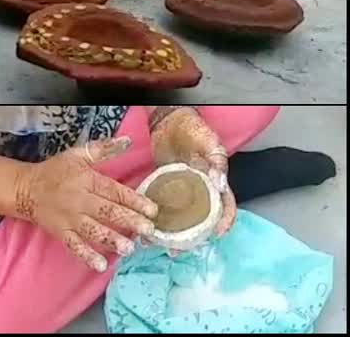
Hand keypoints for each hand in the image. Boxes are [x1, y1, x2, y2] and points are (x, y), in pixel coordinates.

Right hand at [14, 136, 157, 271]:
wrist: (26, 188)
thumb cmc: (55, 171)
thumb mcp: (78, 154)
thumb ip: (104, 149)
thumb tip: (128, 141)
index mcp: (87, 180)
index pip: (114, 191)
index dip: (134, 200)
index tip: (152, 210)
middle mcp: (80, 200)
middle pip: (107, 211)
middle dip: (129, 221)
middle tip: (148, 231)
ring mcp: (70, 218)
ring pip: (93, 230)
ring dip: (111, 240)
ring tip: (129, 248)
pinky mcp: (61, 232)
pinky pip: (74, 245)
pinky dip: (86, 256)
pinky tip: (101, 265)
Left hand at [150, 107, 236, 236]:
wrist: (168, 119)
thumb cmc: (193, 129)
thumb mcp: (209, 143)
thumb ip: (217, 162)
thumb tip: (220, 185)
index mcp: (214, 182)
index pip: (225, 207)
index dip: (225, 223)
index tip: (216, 235)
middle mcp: (198, 191)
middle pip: (199, 221)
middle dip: (190, 238)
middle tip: (177, 250)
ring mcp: (179, 191)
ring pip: (178, 218)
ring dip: (170, 233)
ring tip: (157, 245)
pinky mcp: (161, 187)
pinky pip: (159, 207)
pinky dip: (153, 219)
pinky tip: (144, 228)